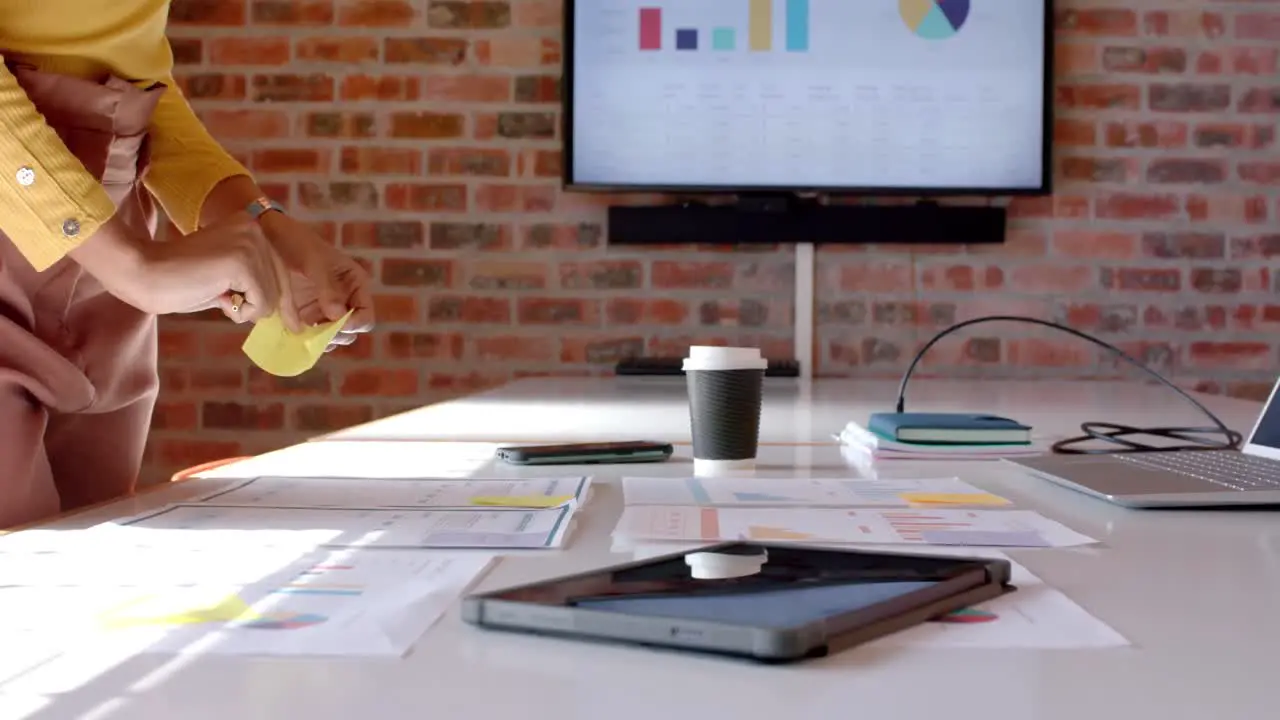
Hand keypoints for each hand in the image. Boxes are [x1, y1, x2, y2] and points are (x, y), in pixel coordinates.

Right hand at [70, 212, 297, 326]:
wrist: (141, 272)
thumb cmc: (177, 281)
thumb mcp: (226, 278)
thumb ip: (251, 282)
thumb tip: (281, 307)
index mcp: (249, 225)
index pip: (280, 267)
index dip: (283, 298)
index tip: (294, 323)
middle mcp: (254, 228)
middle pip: (281, 282)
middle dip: (263, 306)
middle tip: (236, 312)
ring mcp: (250, 242)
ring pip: (272, 297)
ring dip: (244, 308)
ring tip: (215, 296)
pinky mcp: (242, 261)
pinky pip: (260, 302)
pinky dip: (240, 312)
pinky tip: (217, 298)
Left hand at [258, 212, 373, 351]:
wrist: (271, 237)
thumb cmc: (298, 243)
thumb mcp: (314, 261)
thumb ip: (327, 288)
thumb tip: (337, 315)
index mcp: (355, 284)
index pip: (365, 315)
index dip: (355, 324)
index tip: (336, 325)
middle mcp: (344, 299)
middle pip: (351, 330)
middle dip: (337, 336)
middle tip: (319, 334)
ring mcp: (325, 309)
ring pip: (333, 337)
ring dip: (322, 342)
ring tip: (308, 339)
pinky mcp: (307, 315)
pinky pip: (312, 335)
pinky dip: (307, 341)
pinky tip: (297, 338)